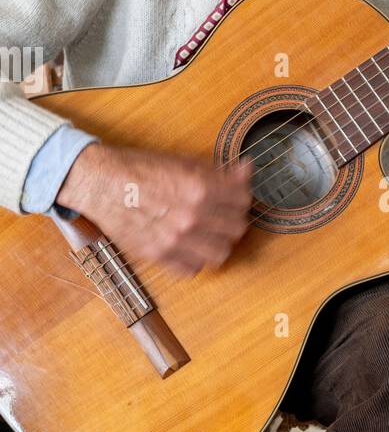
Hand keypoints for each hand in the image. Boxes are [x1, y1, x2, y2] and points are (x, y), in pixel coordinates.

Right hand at [56, 143, 253, 277]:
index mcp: (200, 187)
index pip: (243, 200)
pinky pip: (192, 269)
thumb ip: (218, 171)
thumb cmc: (139, 169)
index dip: (241, 196)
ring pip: (220, 254)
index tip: (235, 196)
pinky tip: (190, 248)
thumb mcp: (182, 161)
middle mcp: (192, 216)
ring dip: (219, 244)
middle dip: (234, 220)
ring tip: (211, 235)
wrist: (100, 183)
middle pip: (237, 229)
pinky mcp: (159, 255)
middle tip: (225, 216)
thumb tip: (245, 169)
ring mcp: (176, 239)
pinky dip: (195, 261)